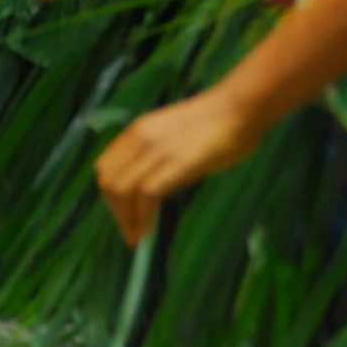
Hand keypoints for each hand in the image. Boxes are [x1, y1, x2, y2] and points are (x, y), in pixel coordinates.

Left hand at [96, 89, 265, 247]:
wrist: (240, 108)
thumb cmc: (218, 124)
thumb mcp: (174, 136)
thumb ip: (157, 155)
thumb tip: (151, 189)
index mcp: (138, 130)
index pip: (105, 167)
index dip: (110, 196)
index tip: (124, 214)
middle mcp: (140, 138)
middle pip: (108, 181)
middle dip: (116, 211)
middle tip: (131, 231)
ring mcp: (156, 150)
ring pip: (120, 190)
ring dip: (126, 219)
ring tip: (137, 237)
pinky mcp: (174, 163)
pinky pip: (145, 195)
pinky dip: (142, 219)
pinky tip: (148, 233)